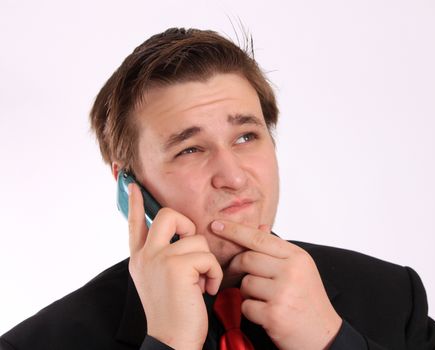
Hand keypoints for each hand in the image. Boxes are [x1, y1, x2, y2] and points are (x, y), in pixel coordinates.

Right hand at [128, 184, 222, 349]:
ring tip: (201, 284)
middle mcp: (145, 255)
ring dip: (207, 262)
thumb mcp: (162, 281)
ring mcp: (158, 259)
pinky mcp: (176, 266)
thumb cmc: (175, 313)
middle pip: (168, 214)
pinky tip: (206, 290)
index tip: (134, 185)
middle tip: (192, 248)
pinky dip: (214, 274)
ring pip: (197, 239)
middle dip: (187, 225)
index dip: (135, 203)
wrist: (172, 340)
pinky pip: (208, 256)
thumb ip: (166, 257)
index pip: (135, 224)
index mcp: (140, 259)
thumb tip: (187, 238)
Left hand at [211, 220, 341, 349]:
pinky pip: (245, 306)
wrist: (323, 334)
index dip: (235, 230)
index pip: (259, 238)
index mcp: (297, 257)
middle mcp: (291, 271)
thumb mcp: (301, 270)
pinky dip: (250, 311)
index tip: (217, 225)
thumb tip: (259, 227)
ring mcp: (283, 293)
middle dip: (237, 267)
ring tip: (263, 299)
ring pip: (245, 284)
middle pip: (247, 259)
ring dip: (247, 293)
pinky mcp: (274, 314)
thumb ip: (278, 251)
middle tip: (236, 275)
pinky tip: (265, 314)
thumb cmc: (309, 301)